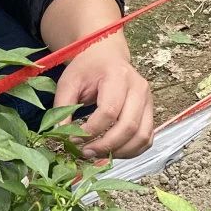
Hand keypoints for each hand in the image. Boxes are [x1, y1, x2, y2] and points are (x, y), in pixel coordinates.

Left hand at [53, 40, 153, 161]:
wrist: (106, 56)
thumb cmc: (87, 69)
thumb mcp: (69, 82)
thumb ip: (63, 107)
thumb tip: (60, 134)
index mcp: (118, 76)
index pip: (109, 111)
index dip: (91, 131)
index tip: (73, 139)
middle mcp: (139, 88)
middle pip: (128, 126)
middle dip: (106, 146)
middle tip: (85, 153)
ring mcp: (148, 101)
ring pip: (141, 136)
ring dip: (120, 152)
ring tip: (97, 155)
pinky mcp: (150, 112)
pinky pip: (147, 139)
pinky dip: (131, 151)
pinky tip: (112, 152)